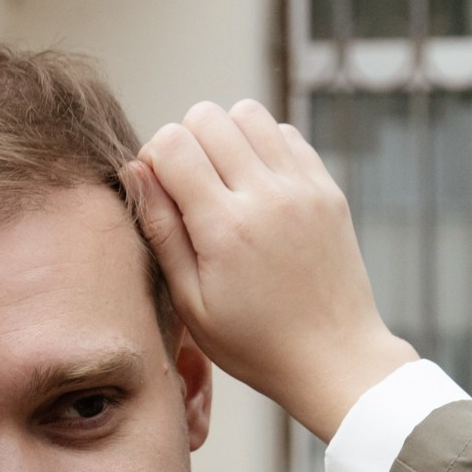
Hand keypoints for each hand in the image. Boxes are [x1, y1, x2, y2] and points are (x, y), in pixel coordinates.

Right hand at [128, 100, 415, 441]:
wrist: (335, 358)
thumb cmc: (256, 344)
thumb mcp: (192, 303)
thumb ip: (162, 232)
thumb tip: (135, 170)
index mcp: (225, 228)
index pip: (173, 143)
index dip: (153, 158)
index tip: (159, 192)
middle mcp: (267, 195)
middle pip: (207, 116)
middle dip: (186, 141)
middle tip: (190, 187)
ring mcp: (303, 187)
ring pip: (248, 113)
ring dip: (226, 136)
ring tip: (224, 182)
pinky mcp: (327, 189)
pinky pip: (286, 134)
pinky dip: (264, 147)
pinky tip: (258, 188)